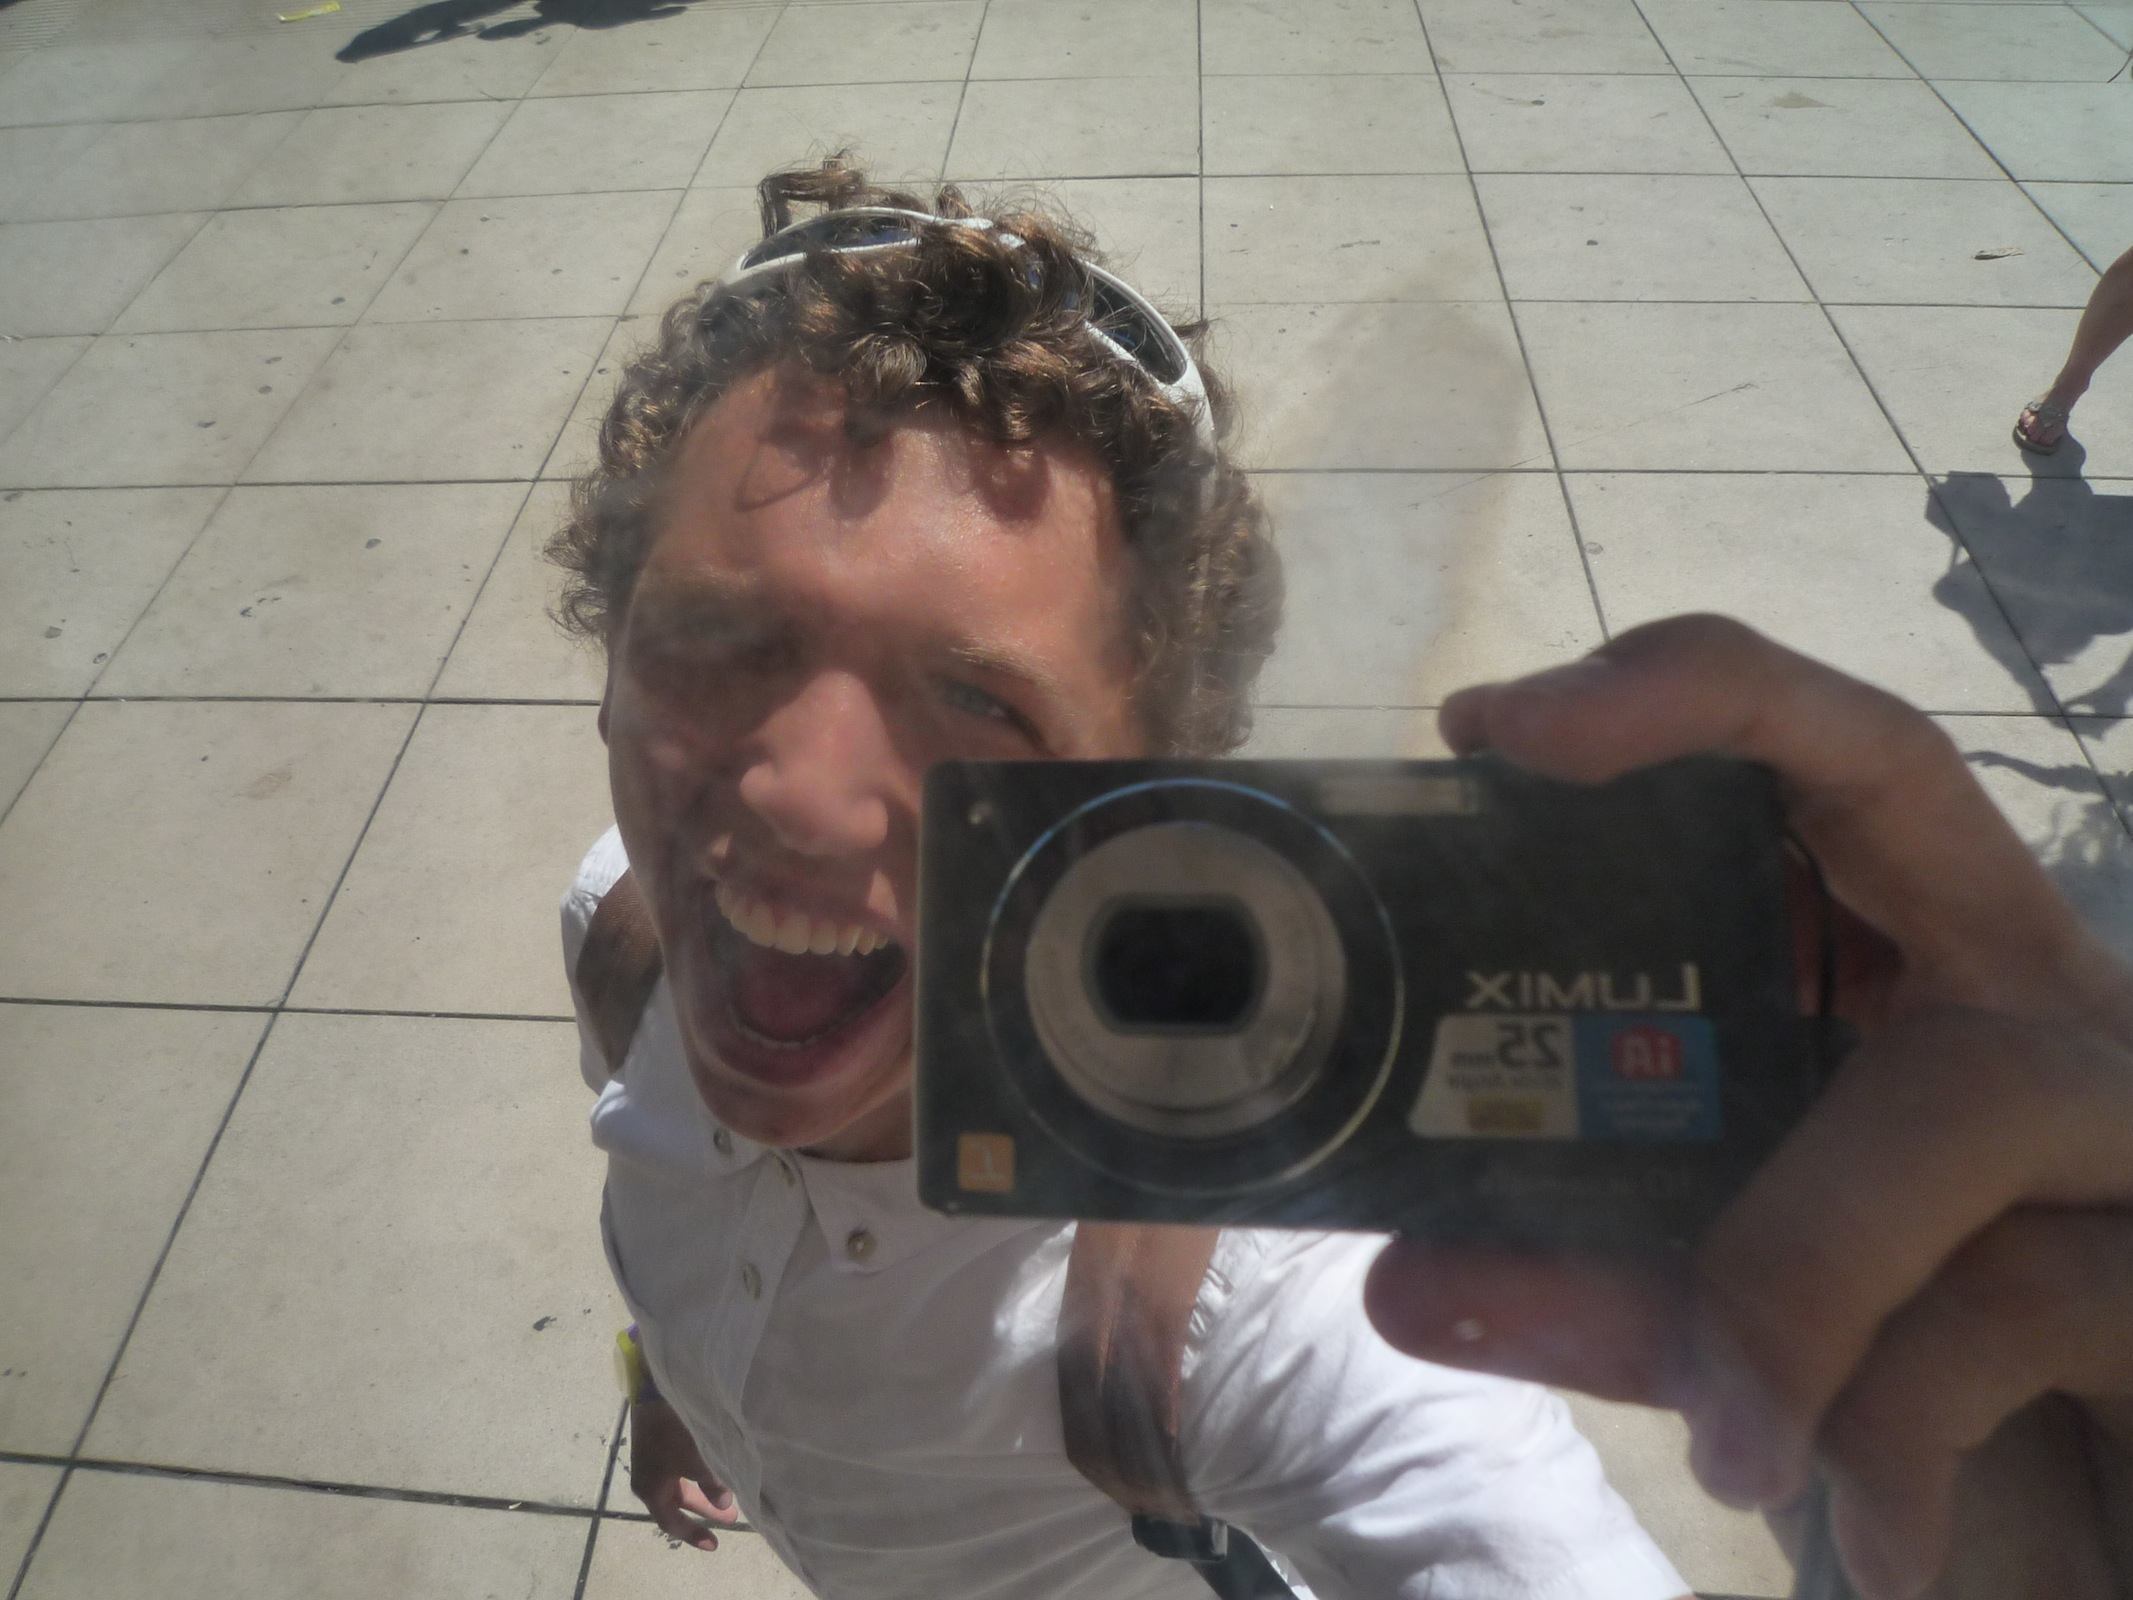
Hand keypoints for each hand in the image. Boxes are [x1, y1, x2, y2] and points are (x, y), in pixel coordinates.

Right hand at [628, 1396, 742, 1550]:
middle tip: (731, 1517)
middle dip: (704, 1511)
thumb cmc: (674, 1432)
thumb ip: (712, 1485)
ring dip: (702, 1492)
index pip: (671, 1522)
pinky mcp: (657, 1443)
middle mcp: (648, 1479)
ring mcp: (651, 1460)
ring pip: (679, 1485)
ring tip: (727, 1494)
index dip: (693, 1534)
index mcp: (651, 1490)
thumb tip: (723, 1504)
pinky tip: (711, 1469)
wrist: (655, 1391)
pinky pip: (678, 1470)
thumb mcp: (697, 1461)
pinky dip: (696, 1476)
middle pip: (677, 1503)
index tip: (715, 1544)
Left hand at [1360, 615, 2132, 1599]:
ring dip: (1791, 1273)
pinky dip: (1891, 1422)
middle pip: (1899, 780)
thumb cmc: (1933, 1396)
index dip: (1682, 694)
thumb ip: (1606, 1281)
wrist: (2114, 1537)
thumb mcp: (1746, 1321)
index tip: (1493, 716)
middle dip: (1704, 722)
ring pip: (1956, 1098)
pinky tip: (1870, 1541)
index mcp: (1922, 986)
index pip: (1831, 767)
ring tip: (1729, 1443)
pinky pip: (2016, 1305)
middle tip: (1517, 736)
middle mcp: (2041, 1003)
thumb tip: (1406, 1279)